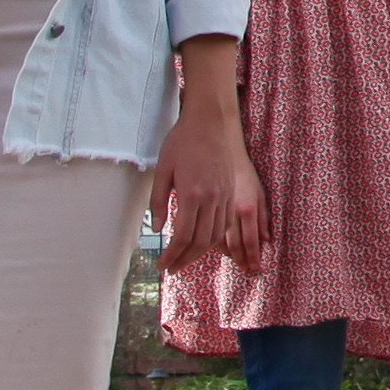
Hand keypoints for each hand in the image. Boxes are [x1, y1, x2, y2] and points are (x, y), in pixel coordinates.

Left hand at [152, 105, 266, 264]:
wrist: (210, 121)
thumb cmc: (182, 141)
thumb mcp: (162, 169)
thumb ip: (158, 201)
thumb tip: (157, 228)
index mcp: (191, 194)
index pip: (183, 236)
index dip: (172, 255)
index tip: (162, 265)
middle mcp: (211, 199)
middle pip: (201, 242)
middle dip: (185, 260)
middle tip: (172, 268)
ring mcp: (225, 196)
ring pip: (216, 236)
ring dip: (201, 253)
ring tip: (186, 259)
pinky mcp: (232, 192)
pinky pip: (226, 223)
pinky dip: (216, 238)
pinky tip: (204, 241)